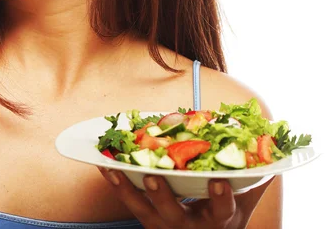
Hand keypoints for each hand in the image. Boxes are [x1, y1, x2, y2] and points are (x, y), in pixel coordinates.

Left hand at [98, 167, 271, 227]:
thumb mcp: (242, 208)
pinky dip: (115, 181)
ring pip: (142, 208)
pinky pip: (127, 201)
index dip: (220, 196)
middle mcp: (187, 225)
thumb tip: (271, 152)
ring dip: (127, 187)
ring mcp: (162, 223)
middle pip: (172, 212)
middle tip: (153, 175)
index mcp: (216, 220)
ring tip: (114, 167)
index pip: (221, 210)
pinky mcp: (145, 218)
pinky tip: (103, 164)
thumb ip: (253, 182)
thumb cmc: (223, 221)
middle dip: (162, 194)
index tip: (219, 179)